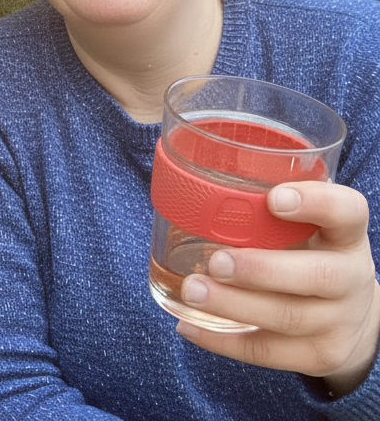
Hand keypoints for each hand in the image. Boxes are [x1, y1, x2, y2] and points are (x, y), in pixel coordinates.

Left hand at [176, 180, 379, 394]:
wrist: (352, 317)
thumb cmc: (310, 255)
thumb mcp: (307, 228)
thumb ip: (268, 208)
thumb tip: (193, 183)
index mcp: (345, 236)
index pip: (348, 212)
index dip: (317, 203)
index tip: (274, 198)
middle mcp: (351, 278)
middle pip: (317, 275)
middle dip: (261, 269)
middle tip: (216, 261)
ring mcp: (340, 321)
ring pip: (288, 317)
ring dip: (234, 305)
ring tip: (192, 290)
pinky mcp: (320, 355)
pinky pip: (268, 352)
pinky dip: (222, 341)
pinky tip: (188, 326)